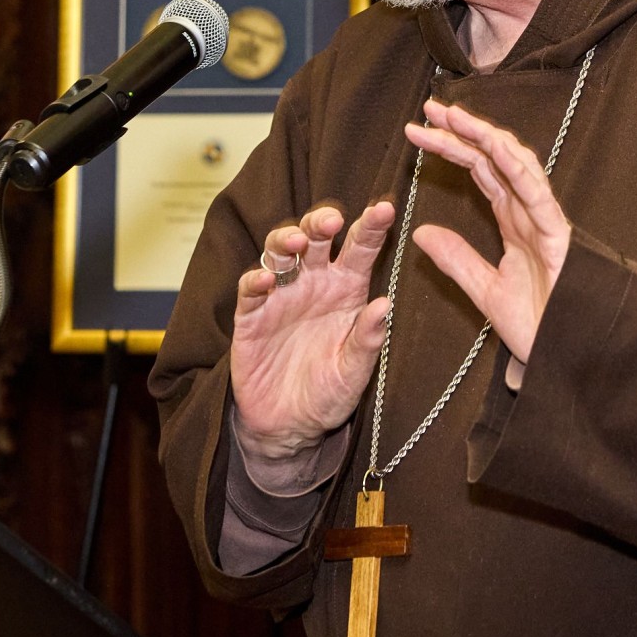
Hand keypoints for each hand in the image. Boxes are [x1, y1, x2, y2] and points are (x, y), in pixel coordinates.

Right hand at [231, 202, 396, 463]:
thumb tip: (387, 305)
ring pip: (279, 252)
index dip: (372, 226)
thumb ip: (367, 340)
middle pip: (315, 238)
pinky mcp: (250, 316)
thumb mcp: (355, 372)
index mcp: (347, 290)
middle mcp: (313, 284)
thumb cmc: (329, 393)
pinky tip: (266, 279)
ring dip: (285, 240)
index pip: (361, 248)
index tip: (385, 208)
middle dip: (321, 222)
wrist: (289, 427)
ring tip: (296, 241)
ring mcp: (280, 297)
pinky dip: (255, 280)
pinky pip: (250, 290)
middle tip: (332, 220)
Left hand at [405, 101, 571, 381]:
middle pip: (493, 160)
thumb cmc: (540, 327)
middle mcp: (529, 214)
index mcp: (514, 223)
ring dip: (483, 136)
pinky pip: (536, 192)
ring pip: (515, 165)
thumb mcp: (485, 291)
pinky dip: (516, 166)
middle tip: (428, 109)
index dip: (451, 148)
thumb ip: (457, 260)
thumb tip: (421, 231)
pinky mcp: (558, 234)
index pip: (479, 172)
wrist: (572, 359)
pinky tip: (493, 145)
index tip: (417, 132)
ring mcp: (544, 221)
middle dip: (462, 131)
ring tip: (452, 116)